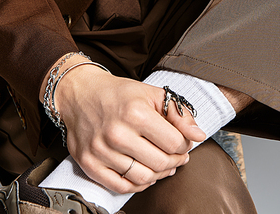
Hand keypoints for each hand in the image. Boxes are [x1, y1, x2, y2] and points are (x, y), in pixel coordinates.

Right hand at [54, 64, 205, 193]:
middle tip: (177, 156)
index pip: (174, 142)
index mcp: (135, 112)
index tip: (183, 142)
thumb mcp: (152, 93)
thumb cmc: (120, 94)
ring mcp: (101, 150)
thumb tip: (198, 136)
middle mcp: (117, 133)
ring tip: (163, 165)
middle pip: (160, 163)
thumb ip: (179, 113)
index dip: (184, 145)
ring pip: (143, 179)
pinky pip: (121, 187)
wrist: (81, 93)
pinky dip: (138, 185)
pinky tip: (144, 173)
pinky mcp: (89, 164)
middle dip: (175, 161)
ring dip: (159, 175)